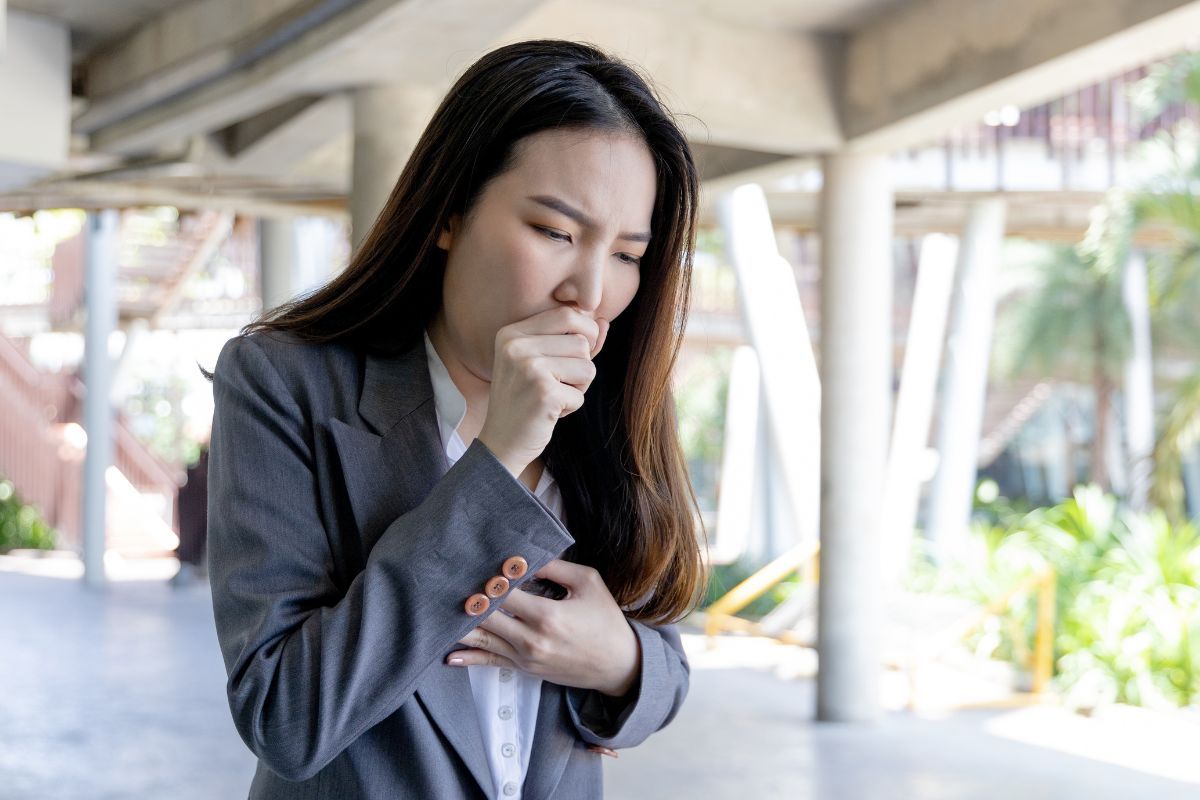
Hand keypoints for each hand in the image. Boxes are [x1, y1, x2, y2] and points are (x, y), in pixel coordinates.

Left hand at [446, 559, 639, 697]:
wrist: (619, 665)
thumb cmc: (606, 620)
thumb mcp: (588, 583)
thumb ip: (555, 567)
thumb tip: (524, 558)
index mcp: (547, 616)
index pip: (504, 593)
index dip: (489, 578)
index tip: (475, 563)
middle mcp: (531, 640)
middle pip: (486, 616)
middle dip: (468, 598)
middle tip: (446, 581)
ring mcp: (525, 658)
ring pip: (482, 639)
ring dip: (460, 625)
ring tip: (437, 611)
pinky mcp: (524, 669)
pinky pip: (490, 663)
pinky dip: (469, 658)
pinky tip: (448, 655)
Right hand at [477, 307, 609, 477]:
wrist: (501, 442)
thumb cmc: (525, 400)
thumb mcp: (543, 363)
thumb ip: (572, 340)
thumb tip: (605, 321)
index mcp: (513, 333)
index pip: (567, 314)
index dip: (584, 333)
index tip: (572, 357)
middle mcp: (517, 346)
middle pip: (582, 342)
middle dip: (581, 365)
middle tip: (560, 382)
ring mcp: (528, 368)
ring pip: (587, 367)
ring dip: (578, 387)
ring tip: (553, 396)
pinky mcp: (543, 393)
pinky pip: (581, 394)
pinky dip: (571, 406)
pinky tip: (549, 412)